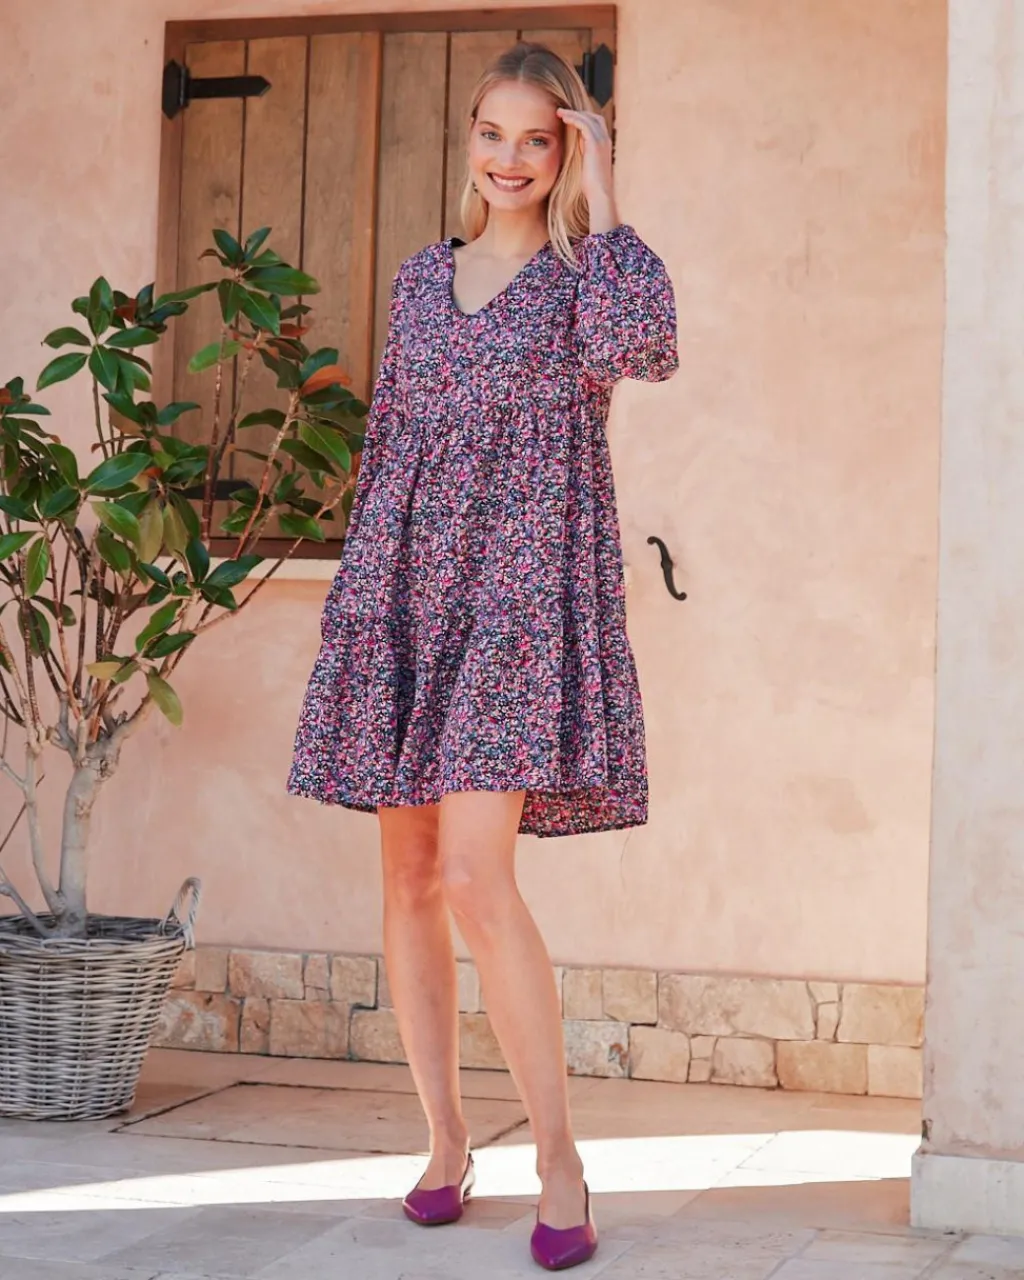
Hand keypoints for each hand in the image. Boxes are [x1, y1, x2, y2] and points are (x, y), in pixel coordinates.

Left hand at [557, 108, 618, 232]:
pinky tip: (563, 118)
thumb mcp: (585, 168)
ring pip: (588, 117)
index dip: (582, 120)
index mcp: (604, 146)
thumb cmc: (591, 187)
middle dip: (579, 113)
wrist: (599, 194)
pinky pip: (584, 123)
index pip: (595, 125)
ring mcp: (602, 140)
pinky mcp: (595, 143)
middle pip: (594, 117)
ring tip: (559, 112)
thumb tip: (570, 153)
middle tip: (562, 113)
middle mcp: (605, 140)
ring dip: (573, 113)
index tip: (567, 120)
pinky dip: (573, 118)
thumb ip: (581, 157)